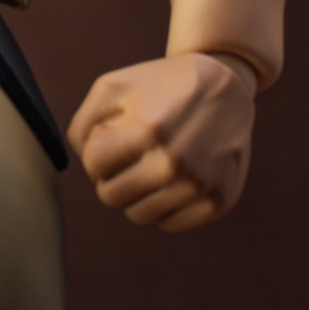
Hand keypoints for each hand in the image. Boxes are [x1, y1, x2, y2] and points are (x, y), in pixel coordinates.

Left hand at [67, 52, 255, 230]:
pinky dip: (163, 206)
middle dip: (111, 176)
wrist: (225, 86)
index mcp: (146, 129)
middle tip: (129, 156)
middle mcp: (174, 162)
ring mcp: (198, 185)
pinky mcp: (218, 201)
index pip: (94, 165)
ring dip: (136, 194)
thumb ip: (83, 124)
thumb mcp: (114, 86)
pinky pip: (170, 223)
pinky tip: (171, 178)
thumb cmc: (160, 86)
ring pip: (139, 215)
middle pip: (111, 196)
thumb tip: (85, 165)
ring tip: (148, 165)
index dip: (96, 152)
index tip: (111, 140)